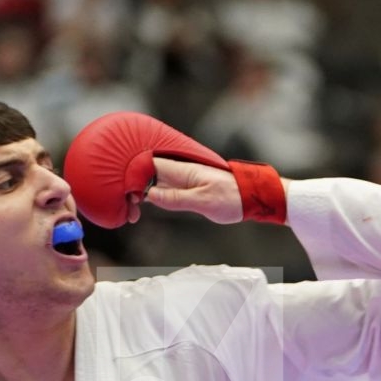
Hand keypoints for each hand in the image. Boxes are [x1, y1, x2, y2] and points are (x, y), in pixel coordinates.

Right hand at [126, 157, 244, 224]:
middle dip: (132, 189)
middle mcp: (178, 173)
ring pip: (150, 184)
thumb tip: (151, 195)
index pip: (148, 165)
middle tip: (129, 211)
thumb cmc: (232, 197)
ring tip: (132, 215)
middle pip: (145, 175)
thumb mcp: (204, 201)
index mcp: (182, 171)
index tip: (128, 194)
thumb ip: (177, 198)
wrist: (251, 198)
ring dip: (138, 196)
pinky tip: (139, 211)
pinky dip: (148, 199)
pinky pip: (159, 192)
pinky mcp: (182, 190)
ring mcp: (179, 181)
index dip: (133, 176)